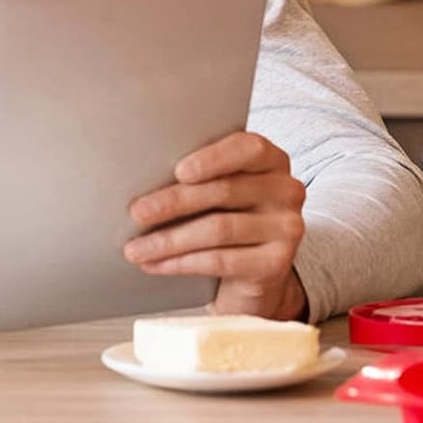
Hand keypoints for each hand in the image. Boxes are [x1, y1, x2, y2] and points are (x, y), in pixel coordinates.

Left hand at [125, 131, 307, 319]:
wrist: (251, 275)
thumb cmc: (224, 219)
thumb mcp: (215, 193)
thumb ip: (196, 177)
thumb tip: (142, 179)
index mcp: (269, 160)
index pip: (248, 148)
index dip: (213, 158)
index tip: (179, 171)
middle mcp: (285, 190)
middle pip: (224, 191)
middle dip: (174, 202)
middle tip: (137, 212)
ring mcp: (287, 228)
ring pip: (219, 229)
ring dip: (169, 240)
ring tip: (135, 248)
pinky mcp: (277, 263)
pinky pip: (222, 261)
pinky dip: (181, 262)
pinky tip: (155, 264)